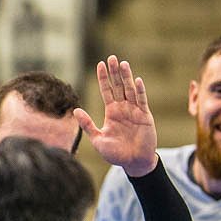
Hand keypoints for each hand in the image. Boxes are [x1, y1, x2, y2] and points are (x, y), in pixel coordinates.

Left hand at [80, 56, 157, 176]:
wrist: (133, 163)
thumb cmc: (116, 154)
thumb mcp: (98, 139)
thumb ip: (87, 125)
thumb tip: (75, 110)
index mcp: (112, 113)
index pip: (106, 91)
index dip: (103, 78)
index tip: (100, 64)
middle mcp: (123, 109)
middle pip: (118, 86)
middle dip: (114, 72)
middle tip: (111, 57)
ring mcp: (134, 111)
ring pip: (130, 90)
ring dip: (126, 77)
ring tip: (122, 63)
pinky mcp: (145, 116)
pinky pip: (141, 101)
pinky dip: (139, 91)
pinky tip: (137, 80)